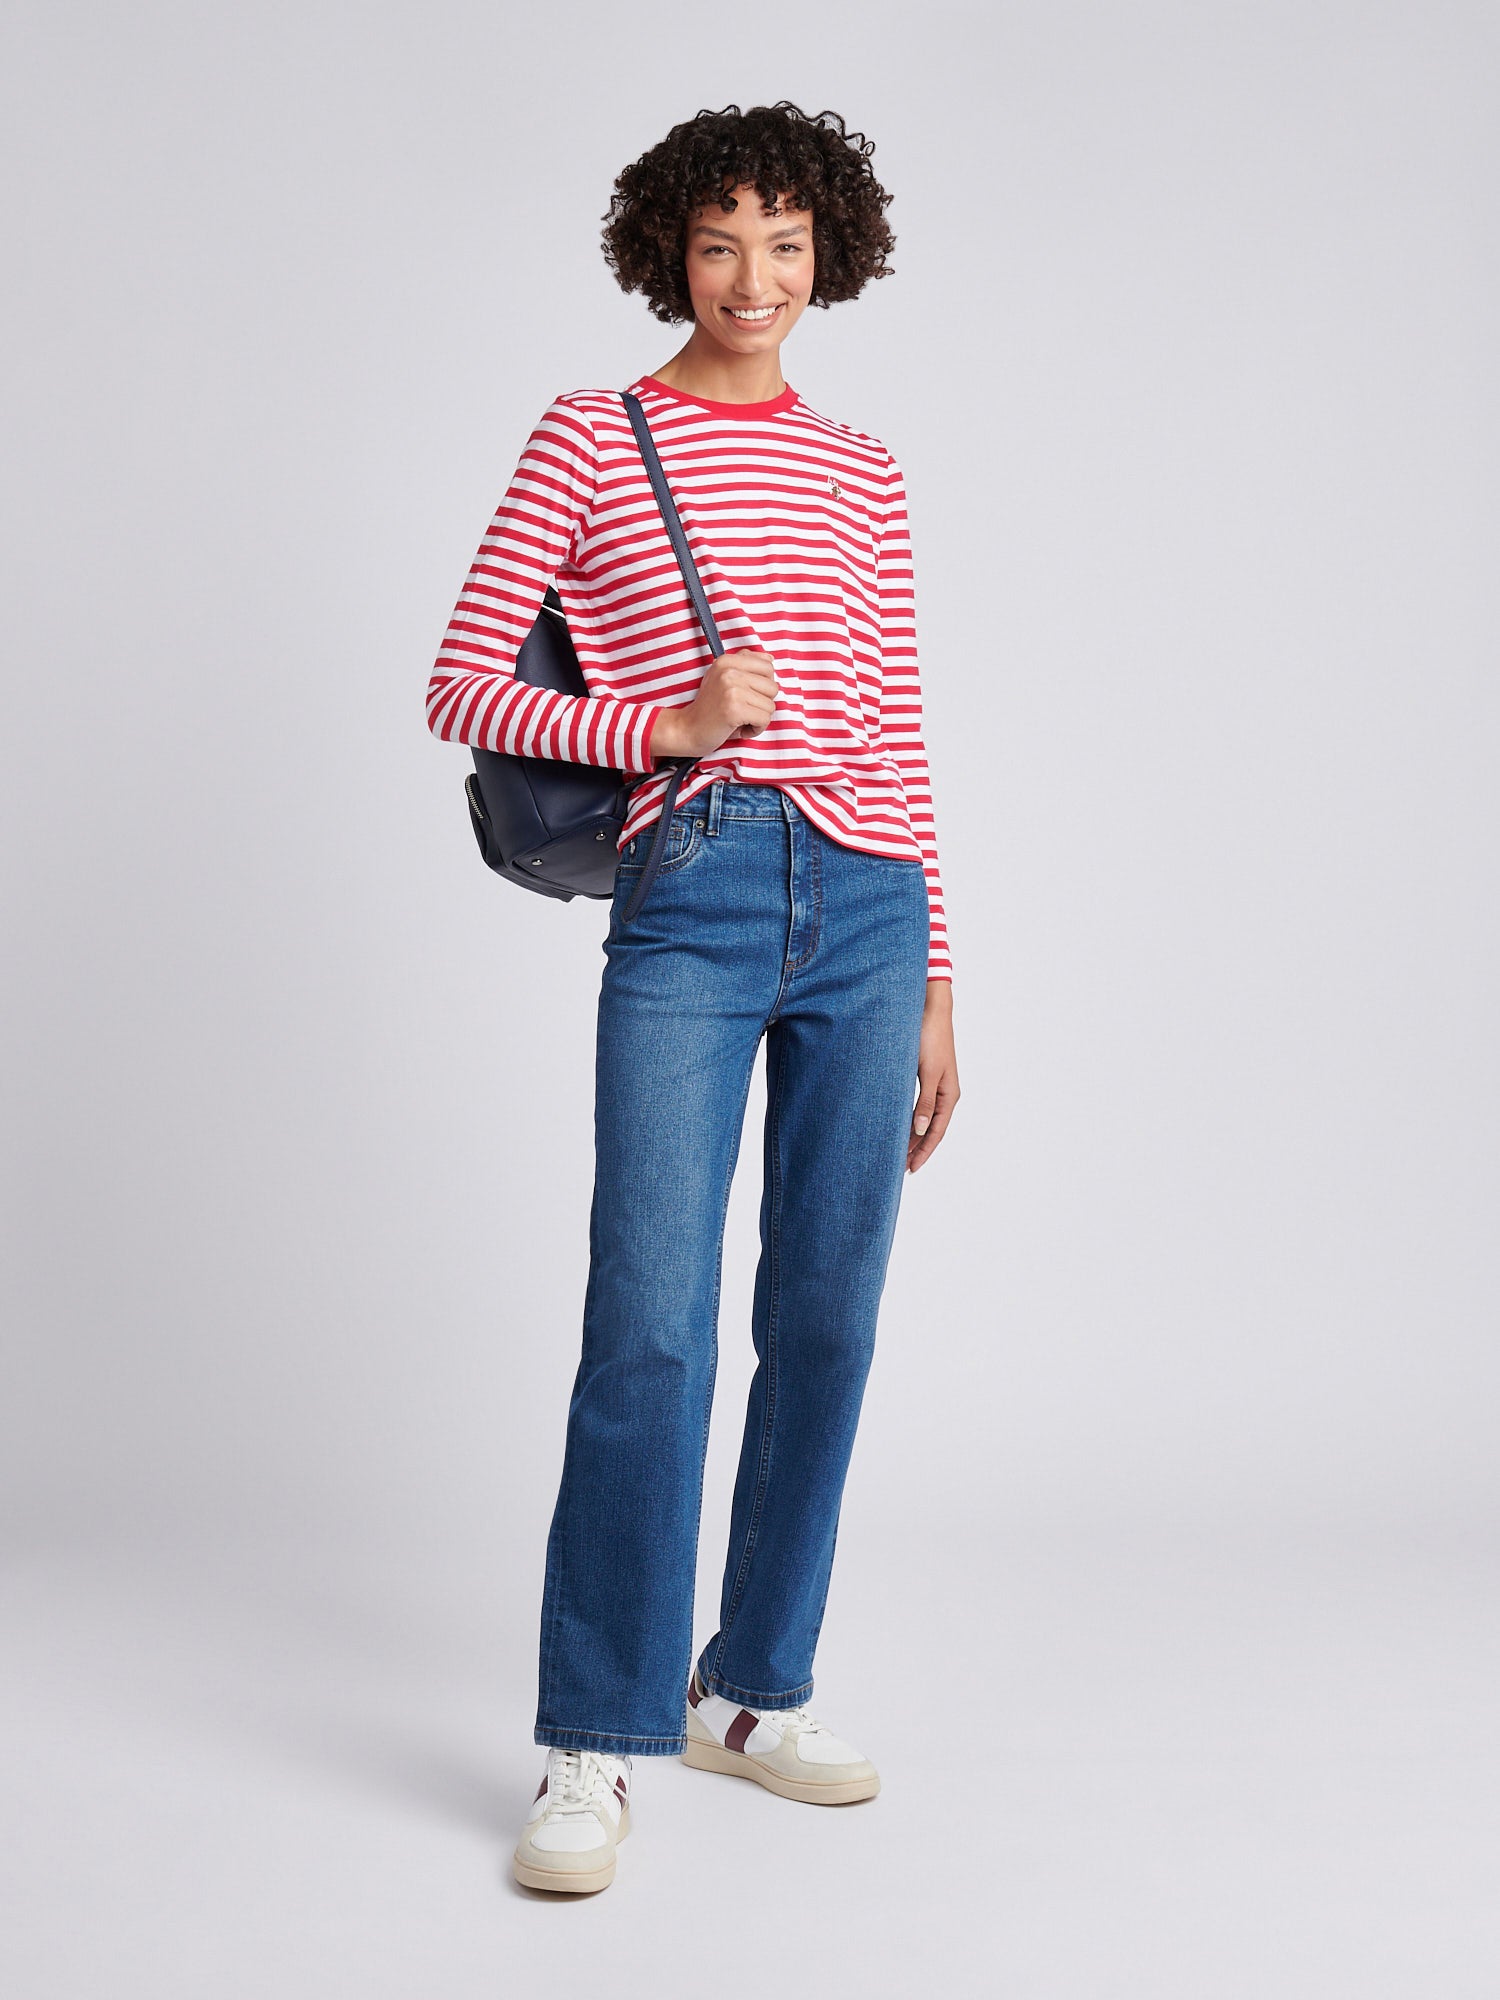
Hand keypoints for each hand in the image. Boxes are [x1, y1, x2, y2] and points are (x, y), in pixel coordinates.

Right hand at [650, 650, 776, 759]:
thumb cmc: (709, 708)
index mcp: (727, 660)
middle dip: (763, 703)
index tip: (747, 695)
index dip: (763, 686)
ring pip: (770, 705)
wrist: (687, 730)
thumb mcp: (724, 679)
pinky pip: (764, 720)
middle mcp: (729, 671)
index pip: (768, 666)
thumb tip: (770, 658)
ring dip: (758, 718)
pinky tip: (740, 728)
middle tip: (742, 710)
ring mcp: (732, 689)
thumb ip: (745, 665)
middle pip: (773, 687)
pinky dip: (755, 729)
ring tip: (739, 719)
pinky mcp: (735, 709)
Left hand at [908, 982, 958, 1172]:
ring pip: (923, 1118)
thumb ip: (924, 1102)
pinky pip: (918, 1105)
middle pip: (930, 1129)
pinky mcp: (924, 1075)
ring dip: (912, 1135)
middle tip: (901, 1168)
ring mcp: (934, 1085)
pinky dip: (909, 1119)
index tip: (911, 1169)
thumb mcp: (927, 1072)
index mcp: (948, 1095)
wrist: (930, 1010)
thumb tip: (919, 1130)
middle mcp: (943, 1093)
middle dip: (917, 1149)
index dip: (924, 1151)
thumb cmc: (930, 1038)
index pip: (936, 1132)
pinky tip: (899, 1125)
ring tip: (898, 1152)